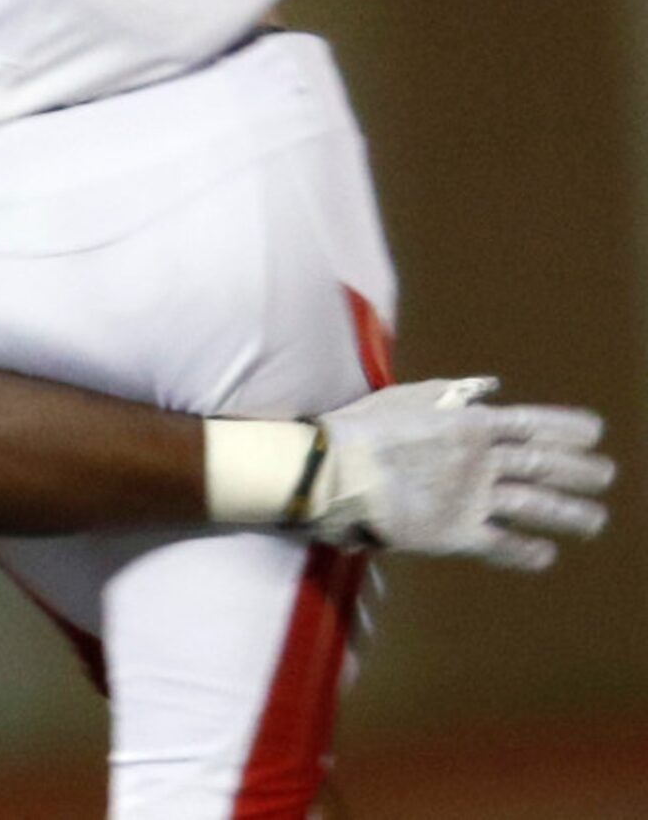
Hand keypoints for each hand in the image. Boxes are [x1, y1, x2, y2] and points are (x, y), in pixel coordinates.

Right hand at [311, 377, 612, 570]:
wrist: (334, 470)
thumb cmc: (363, 427)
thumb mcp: (406, 397)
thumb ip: (449, 393)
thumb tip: (488, 388)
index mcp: (470, 423)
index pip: (532, 423)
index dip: (567, 427)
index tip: (595, 431)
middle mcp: (483, 461)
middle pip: (544, 465)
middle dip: (580, 470)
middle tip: (606, 474)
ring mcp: (475, 498)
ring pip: (537, 507)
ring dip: (571, 513)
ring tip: (596, 519)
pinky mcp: (459, 533)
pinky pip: (503, 545)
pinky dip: (527, 551)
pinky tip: (545, 554)